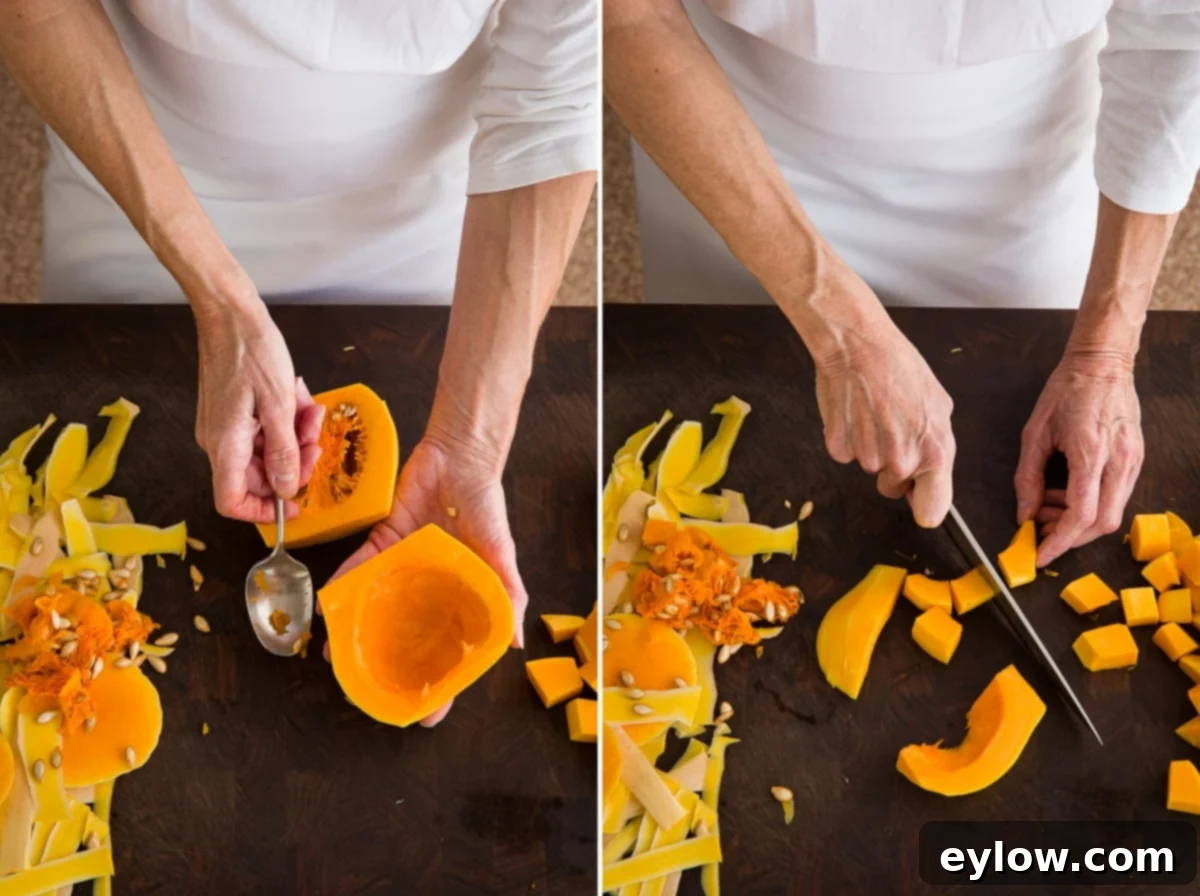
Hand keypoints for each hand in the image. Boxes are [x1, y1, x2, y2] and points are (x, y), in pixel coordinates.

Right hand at [194, 299, 323, 521]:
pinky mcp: (235, 412)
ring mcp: (227, 426)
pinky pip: (264, 430)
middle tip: (315, 441)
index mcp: (225, 445)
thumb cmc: (251, 351)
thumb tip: (284, 490)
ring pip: (267, 451)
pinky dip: (285, 420)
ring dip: (294, 437)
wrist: (229, 313)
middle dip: (293, 462)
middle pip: (259, 477)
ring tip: (308, 411)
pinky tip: (297, 399)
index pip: (232, 502)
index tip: (294, 504)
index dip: (263, 512)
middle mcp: (220, 442)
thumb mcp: (278, 406)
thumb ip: (283, 452)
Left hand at [323, 434, 529, 727]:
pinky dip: (344, 585)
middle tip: (369, 689)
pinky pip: (360, 567)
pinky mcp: (383, 541)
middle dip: (389, 664)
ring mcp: (405, 567)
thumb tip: (516, 643)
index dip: (442, 682)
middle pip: (407, 635)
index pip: (451, 649)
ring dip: (358, 630)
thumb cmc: (487, 506)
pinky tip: (330, 604)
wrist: (460, 457)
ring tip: (338, 654)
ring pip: (378, 606)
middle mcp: (430, 588)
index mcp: (461, 596)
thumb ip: (507, 594)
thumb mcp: (502, 554)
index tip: (426, 713)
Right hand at [814, 319, 955, 526]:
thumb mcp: (938, 405)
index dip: (924, 505)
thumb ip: (937, 446)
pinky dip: (848, 438)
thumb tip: (931, 477)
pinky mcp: (839, 447)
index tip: (918, 497)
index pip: (933, 510)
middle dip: (893, 466)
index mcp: (934, 452)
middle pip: (893, 486)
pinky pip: (846, 454)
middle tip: (891, 429)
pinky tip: (854, 412)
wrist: (858, 346)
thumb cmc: (900, 368)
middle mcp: (902, 461)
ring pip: (869, 467)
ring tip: (873, 412)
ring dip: (870, 447)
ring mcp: (868, 456)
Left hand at [1014, 350, 1141, 566]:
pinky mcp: (1136, 459)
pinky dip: (1090, 505)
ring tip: (1045, 506)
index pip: (1080, 514)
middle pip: (1101, 523)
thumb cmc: (1066, 391)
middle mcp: (1119, 461)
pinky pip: (1116, 497)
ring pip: (1111, 513)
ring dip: (1077, 521)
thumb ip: (1027, 477)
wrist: (1102, 364)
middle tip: (1039, 530)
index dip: (1060, 541)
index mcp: (1090, 452)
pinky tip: (1064, 493)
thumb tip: (1023, 514)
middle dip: (1069, 536)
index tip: (1040, 554)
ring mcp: (1133, 461)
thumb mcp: (1034, 433)